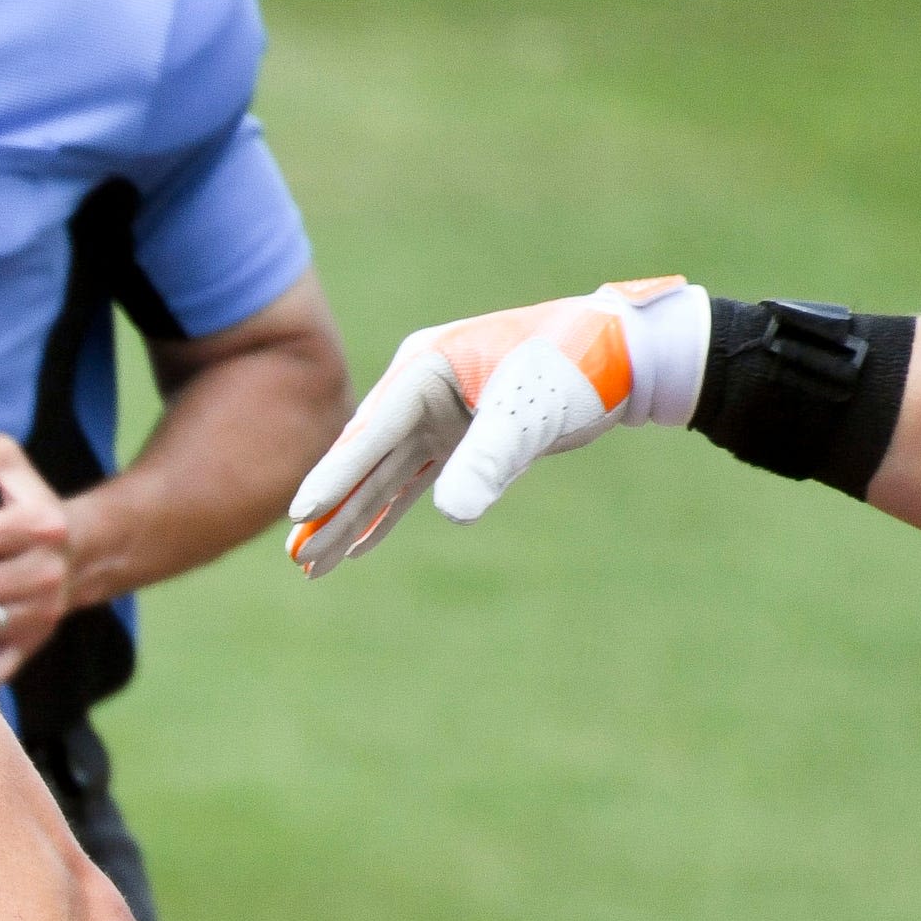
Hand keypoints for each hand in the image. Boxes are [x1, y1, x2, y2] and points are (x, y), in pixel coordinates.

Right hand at [284, 277, 707, 577]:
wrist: (623, 355)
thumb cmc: (576, 367)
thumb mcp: (528, 413)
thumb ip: (488, 460)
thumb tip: (452, 514)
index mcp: (424, 369)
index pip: (371, 432)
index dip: (336, 477)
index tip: (302, 514)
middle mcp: (420, 392)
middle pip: (365, 460)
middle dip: (331, 511)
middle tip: (297, 557)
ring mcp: (436, 416)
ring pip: (383, 477)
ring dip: (352, 520)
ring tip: (313, 566)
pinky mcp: (457, 438)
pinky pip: (411, 483)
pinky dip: (387, 514)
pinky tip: (360, 546)